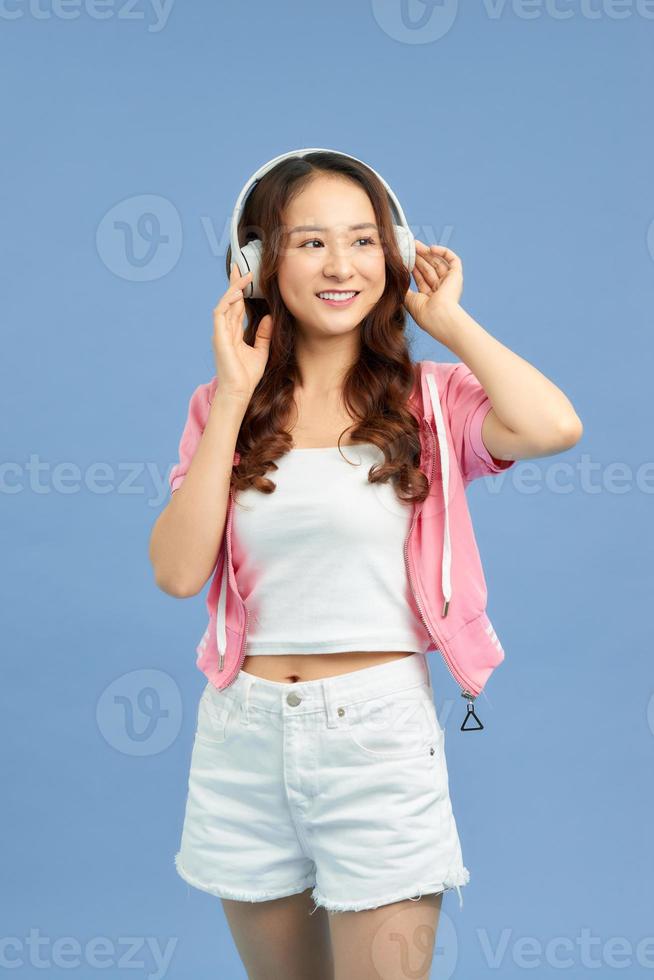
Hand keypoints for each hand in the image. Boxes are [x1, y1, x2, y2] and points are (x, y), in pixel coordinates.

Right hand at [212, 263, 272, 402]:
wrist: (240, 391)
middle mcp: (225, 330)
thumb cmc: (247, 376)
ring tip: (242, 276)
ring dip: (233, 289)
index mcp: (233, 333)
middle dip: (233, 283)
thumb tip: (268, 318)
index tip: (245, 276)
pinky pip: (221, 313)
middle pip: (228, 300)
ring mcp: (220, 332)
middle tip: (239, 266)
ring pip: (224, 303)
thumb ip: (263, 334)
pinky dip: (228, 301)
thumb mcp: (261, 351)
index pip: (236, 306)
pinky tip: (237, 293)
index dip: (239, 290)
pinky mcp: (219, 336)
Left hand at [403, 241, 462, 339]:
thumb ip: (404, 289)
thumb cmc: (424, 313)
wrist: (439, 316)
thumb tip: (397, 279)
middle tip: (409, 247)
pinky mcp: (456, 276)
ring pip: (437, 263)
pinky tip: (431, 248)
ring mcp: (449, 282)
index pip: (421, 278)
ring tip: (415, 244)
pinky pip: (453, 260)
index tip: (404, 259)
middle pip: (429, 269)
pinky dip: (443, 252)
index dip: (413, 267)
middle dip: (418, 258)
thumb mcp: (409, 300)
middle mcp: (441, 289)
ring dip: (426, 253)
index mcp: (430, 297)